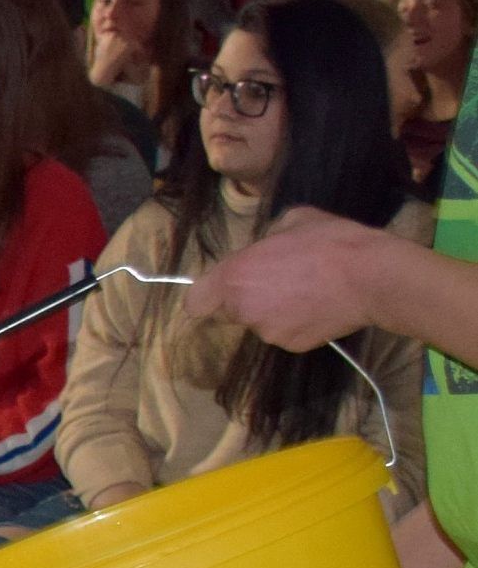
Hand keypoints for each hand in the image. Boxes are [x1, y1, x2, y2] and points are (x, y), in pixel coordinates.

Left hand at [192, 208, 404, 349]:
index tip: (222, 288)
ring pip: (258, 323)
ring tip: (305, 291)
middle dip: (242, 301)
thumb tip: (266, 247)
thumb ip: (266, 240)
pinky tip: (318, 306)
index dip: (207, 296)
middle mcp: (244, 309)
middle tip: (273, 283)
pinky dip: (295, 323)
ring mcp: (268, 331)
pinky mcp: (292, 346)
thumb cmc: (331, 242)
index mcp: (235, 276)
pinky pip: (284, 333)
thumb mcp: (292, 221)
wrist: (372, 277)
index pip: (195, 302)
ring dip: (271, 311)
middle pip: (227, 313)